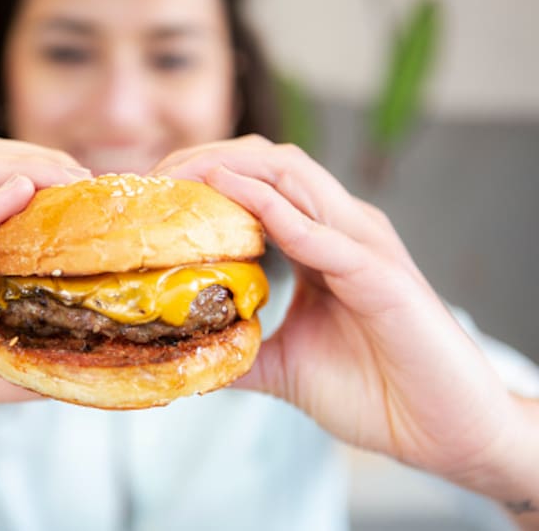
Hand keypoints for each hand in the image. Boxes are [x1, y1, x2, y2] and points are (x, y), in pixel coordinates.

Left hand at [156, 136, 538, 504]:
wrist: (441, 432)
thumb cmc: (374, 391)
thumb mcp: (284, 364)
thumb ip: (239, 348)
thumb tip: (186, 350)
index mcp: (321, 242)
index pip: (257, 184)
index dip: (202, 179)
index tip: (150, 197)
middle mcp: (342, 230)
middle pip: (269, 164)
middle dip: (206, 160)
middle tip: (152, 181)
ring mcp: (364, 246)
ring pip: (295, 178)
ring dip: (232, 171)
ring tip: (179, 179)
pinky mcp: (382, 276)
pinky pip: (324, 234)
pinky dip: (278, 212)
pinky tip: (237, 201)